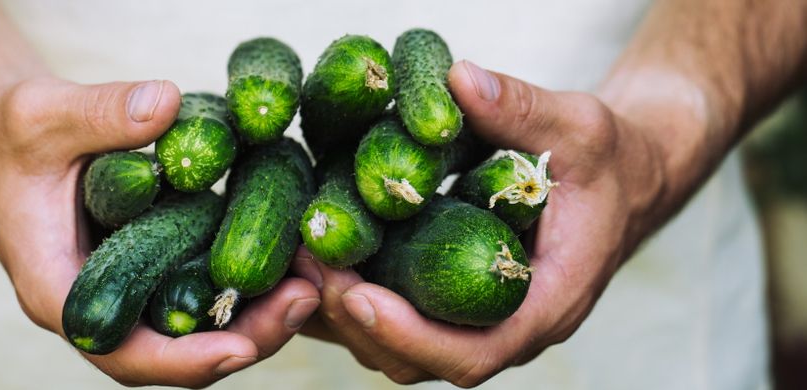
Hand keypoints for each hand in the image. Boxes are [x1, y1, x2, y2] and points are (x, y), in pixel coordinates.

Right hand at [0, 77, 319, 386]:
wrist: (5, 136)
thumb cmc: (11, 134)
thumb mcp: (43, 114)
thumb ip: (98, 113)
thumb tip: (164, 105)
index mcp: (59, 290)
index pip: (122, 351)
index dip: (182, 359)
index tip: (240, 347)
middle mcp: (99, 304)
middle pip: (175, 350)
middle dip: (245, 337)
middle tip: (306, 295)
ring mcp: (128, 289)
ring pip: (195, 326)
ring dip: (255, 314)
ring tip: (311, 278)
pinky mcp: (151, 266)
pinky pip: (200, 287)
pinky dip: (241, 279)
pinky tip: (285, 255)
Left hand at [294, 59, 675, 386]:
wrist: (619, 179)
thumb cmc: (606, 161)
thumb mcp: (579, 127)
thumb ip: (523, 109)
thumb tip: (459, 81)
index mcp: (547, 302)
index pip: (476, 352)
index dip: (412, 337)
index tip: (358, 295)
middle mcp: (508, 325)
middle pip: (423, 362)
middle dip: (360, 322)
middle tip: (310, 264)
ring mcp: (478, 318)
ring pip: (401, 350)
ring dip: (345, 315)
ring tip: (301, 258)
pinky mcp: (454, 300)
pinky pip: (398, 319)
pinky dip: (354, 299)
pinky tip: (318, 257)